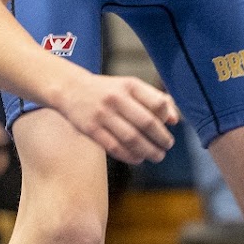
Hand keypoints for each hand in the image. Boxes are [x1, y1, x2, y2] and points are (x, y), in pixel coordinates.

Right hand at [62, 71, 179, 164]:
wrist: (69, 89)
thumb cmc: (107, 90)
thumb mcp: (130, 86)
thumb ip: (154, 99)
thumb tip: (174, 120)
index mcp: (129, 85)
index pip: (157, 103)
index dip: (166, 118)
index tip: (170, 128)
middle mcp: (116, 98)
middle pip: (146, 123)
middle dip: (161, 139)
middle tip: (167, 146)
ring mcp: (102, 114)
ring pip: (132, 138)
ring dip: (148, 151)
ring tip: (157, 156)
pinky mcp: (91, 129)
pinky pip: (114, 147)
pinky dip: (130, 156)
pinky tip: (138, 158)